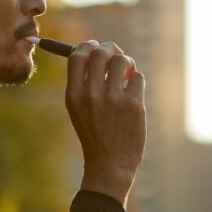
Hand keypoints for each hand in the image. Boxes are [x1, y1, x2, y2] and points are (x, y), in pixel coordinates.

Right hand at [65, 41, 146, 206]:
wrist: (109, 165)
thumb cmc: (95, 135)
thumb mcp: (78, 110)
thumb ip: (83, 83)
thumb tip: (95, 51)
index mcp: (74, 95)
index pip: (77, 56)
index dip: (88, 46)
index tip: (95, 46)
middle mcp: (92, 94)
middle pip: (101, 52)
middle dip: (111, 48)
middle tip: (116, 55)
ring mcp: (114, 99)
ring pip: (122, 60)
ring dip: (127, 62)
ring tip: (127, 73)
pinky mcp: (134, 106)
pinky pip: (138, 77)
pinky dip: (136, 80)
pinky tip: (133, 92)